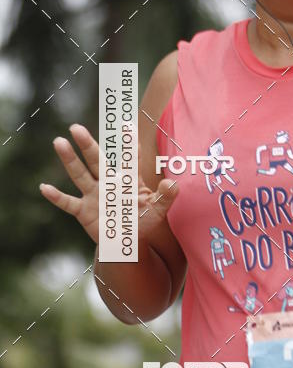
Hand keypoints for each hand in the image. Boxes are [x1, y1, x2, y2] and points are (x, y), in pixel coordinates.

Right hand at [40, 123, 177, 242]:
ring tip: (59, 142)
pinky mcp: (84, 211)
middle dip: (87, 144)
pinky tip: (44, 188)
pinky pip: (68, 203)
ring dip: (70, 160)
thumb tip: (174, 184)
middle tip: (76, 128)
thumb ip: (166, 196)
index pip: (129, 158)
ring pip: (79, 174)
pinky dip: (57, 197)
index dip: (128, 142)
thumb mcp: (158, 210)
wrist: (128, 242)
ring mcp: (94, 195)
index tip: (126, 124)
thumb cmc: (143, 222)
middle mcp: (108, 183)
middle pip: (96, 160)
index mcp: (128, 180)